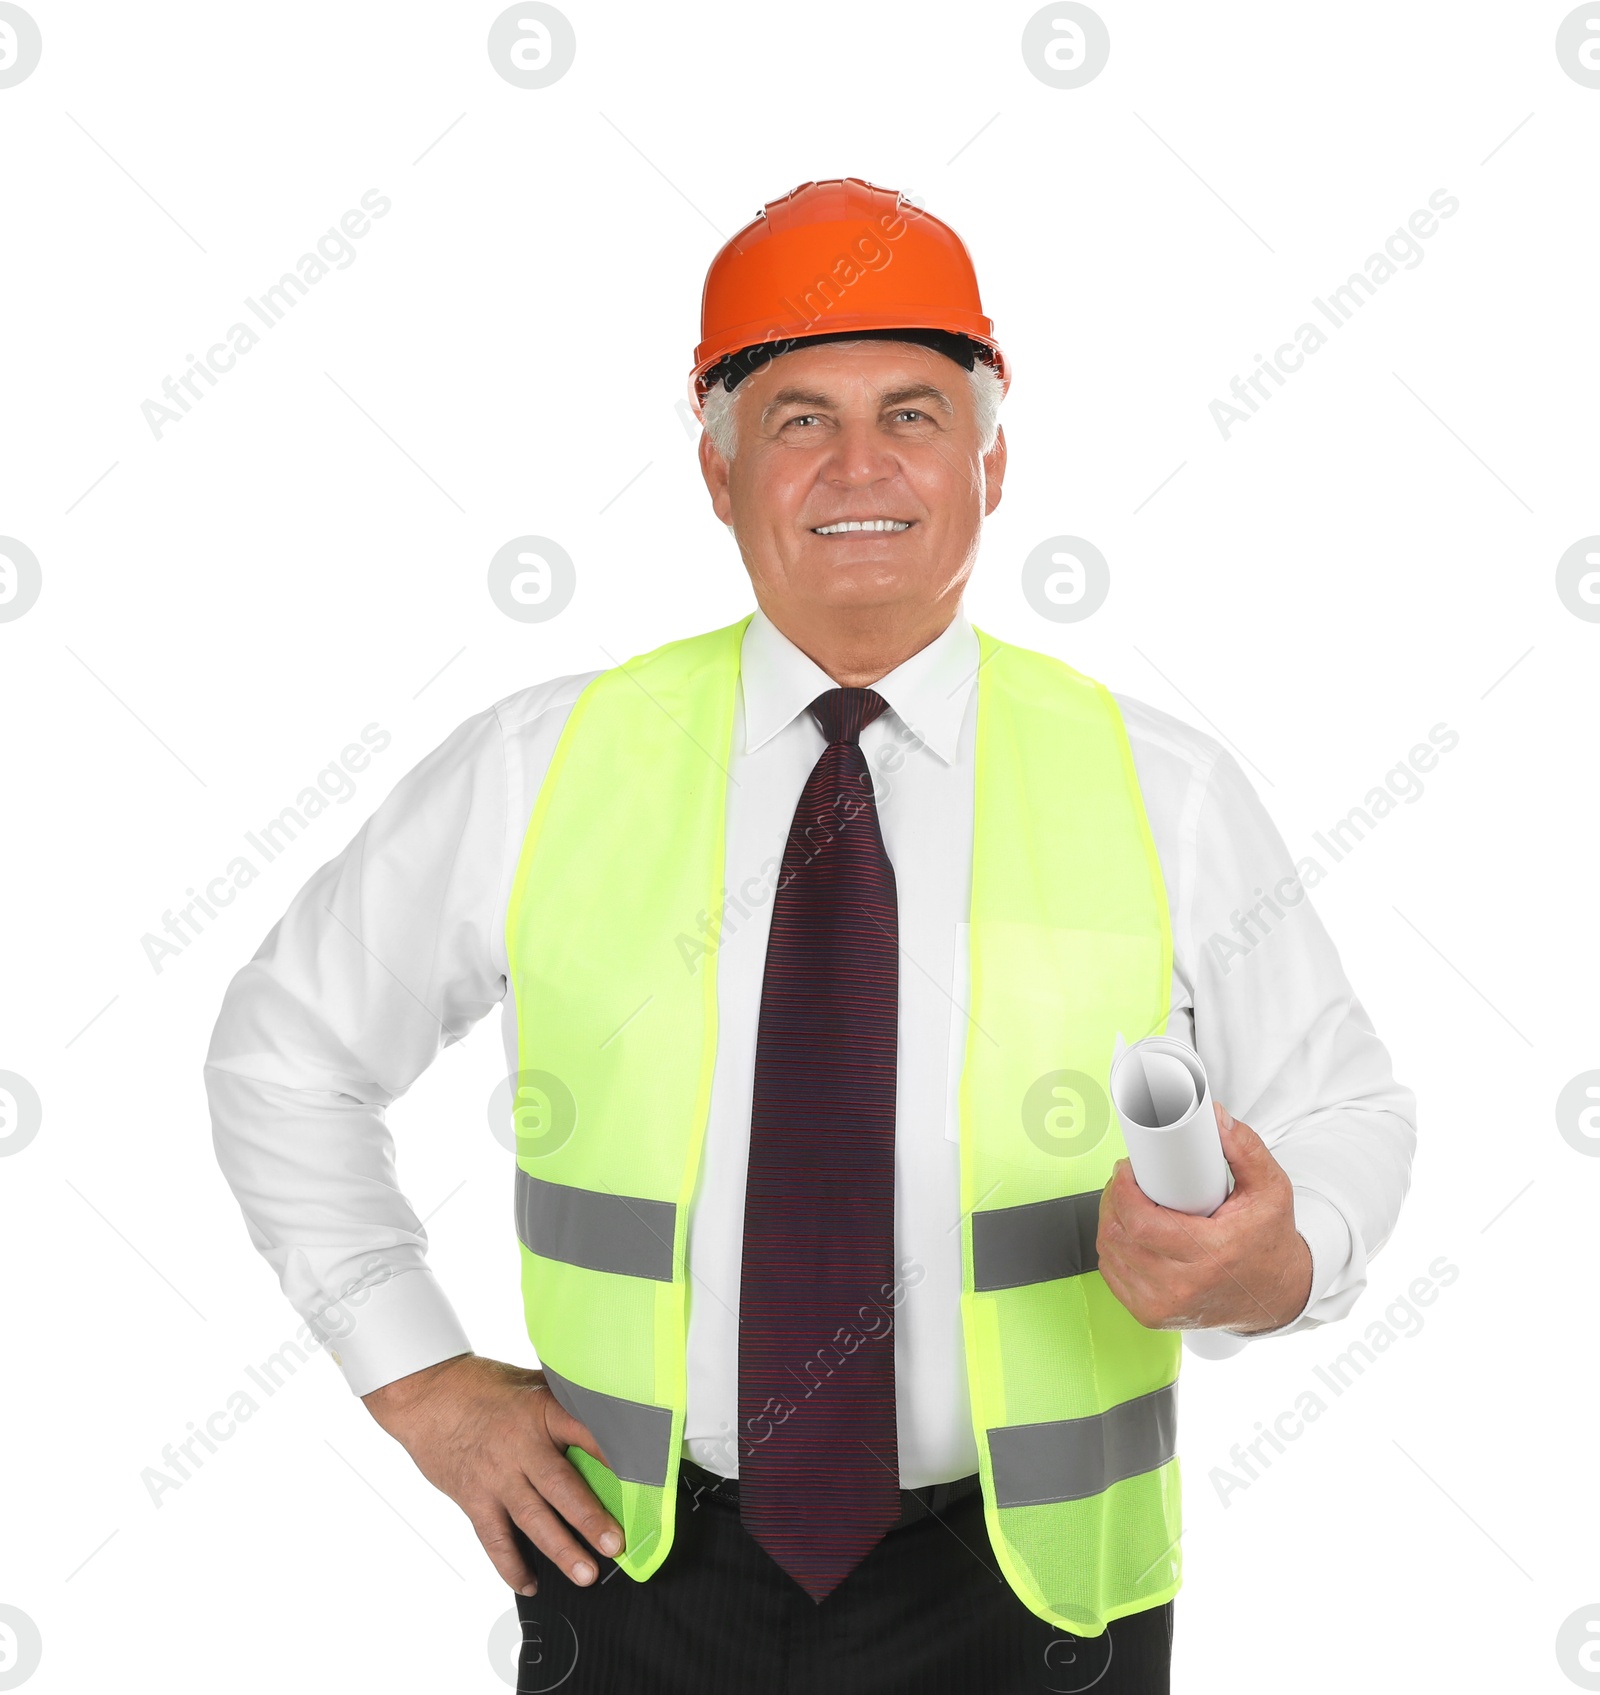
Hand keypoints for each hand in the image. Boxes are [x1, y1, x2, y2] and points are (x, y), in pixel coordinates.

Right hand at [361, 1353, 623, 1594]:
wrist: (427, 1395)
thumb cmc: (484, 1387)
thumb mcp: (529, 1383)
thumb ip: (563, 1401)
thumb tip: (608, 1410)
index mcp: (541, 1412)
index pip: (586, 1433)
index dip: (615, 1455)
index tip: (643, 1476)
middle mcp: (520, 1446)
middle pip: (560, 1487)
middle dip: (589, 1519)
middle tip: (615, 1544)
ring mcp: (495, 1476)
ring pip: (532, 1519)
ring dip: (560, 1550)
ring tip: (586, 1574)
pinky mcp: (473, 1498)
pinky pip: (494, 1539)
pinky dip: (510, 1565)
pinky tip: (530, 1583)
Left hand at [1096, 1103, 1312, 1334]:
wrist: (1274, 1295)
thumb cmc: (1270, 1240)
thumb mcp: (1270, 1189)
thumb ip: (1245, 1148)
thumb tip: (1213, 1116)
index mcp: (1211, 1255)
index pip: (1141, 1224)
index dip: (1122, 1191)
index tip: (1127, 1170)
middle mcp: (1184, 1287)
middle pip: (1118, 1237)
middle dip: (1114, 1199)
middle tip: (1127, 1180)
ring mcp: (1164, 1306)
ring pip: (1110, 1254)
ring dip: (1110, 1221)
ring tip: (1128, 1202)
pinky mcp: (1152, 1316)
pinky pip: (1112, 1274)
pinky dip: (1113, 1249)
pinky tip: (1127, 1231)